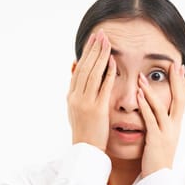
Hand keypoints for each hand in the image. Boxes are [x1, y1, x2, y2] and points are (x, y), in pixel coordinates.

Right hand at [67, 30, 115, 150]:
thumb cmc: (85, 130)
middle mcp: (76, 97)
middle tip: (100, 34)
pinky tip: (113, 62)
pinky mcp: (97, 109)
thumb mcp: (75, 108)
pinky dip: (108, 73)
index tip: (92, 40)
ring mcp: (86, 102)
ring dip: (100, 56)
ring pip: (93, 74)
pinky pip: (104, 87)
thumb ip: (76, 89)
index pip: (79, 69)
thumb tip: (74, 67)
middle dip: (93, 50)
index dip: (85, 53)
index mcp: (71, 96)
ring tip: (107, 42)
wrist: (86, 150)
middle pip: (85, 68)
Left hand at [137, 63, 184, 177]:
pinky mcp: (156, 140)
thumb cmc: (158, 158)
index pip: (182, 100)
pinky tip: (139, 96)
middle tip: (173, 65)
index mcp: (177, 126)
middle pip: (179, 100)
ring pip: (162, 107)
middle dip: (176, 82)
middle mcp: (175, 127)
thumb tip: (159, 111)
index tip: (181, 68)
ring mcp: (166, 133)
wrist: (159, 178)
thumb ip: (161, 123)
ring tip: (143, 77)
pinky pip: (150, 119)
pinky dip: (145, 106)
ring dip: (152, 91)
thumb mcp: (163, 137)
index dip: (182, 84)